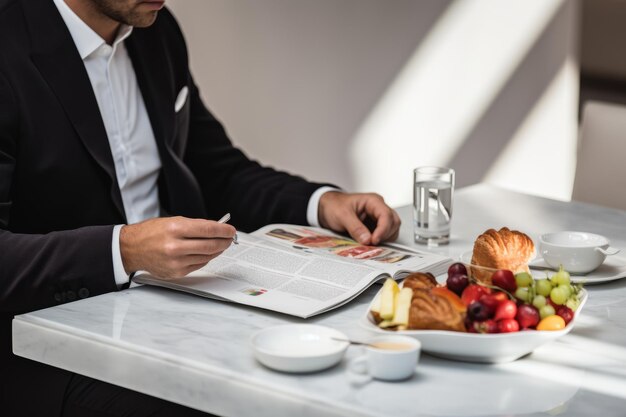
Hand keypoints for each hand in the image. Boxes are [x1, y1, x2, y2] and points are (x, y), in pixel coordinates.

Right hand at [120, 216, 235, 278]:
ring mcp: (176, 261)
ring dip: (217, 250)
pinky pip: (199, 265)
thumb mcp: (172, 221)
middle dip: (224, 241)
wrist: (131, 249)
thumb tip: (216, 228)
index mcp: (175, 228)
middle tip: (230, 238)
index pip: (208, 229)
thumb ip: (195, 225)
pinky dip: (206, 258)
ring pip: (207, 256)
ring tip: (221, 244)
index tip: (231, 230)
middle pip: (210, 245)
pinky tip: (208, 253)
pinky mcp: (176, 272)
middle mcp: (175, 246)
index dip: (223, 230)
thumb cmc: (151, 233)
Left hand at [318, 191, 400, 244]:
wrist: (327, 208)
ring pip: (392, 230)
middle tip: (372, 244)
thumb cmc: (334, 206)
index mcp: (373, 201)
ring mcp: (378, 218)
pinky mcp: (375, 227)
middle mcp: (378, 209)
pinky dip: (380, 241)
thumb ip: (355, 227)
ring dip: (384, 239)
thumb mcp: (342, 215)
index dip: (383, 229)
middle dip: (385, 235)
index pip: (386, 215)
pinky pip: (384, 235)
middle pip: (393, 222)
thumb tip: (367, 240)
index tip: (375, 240)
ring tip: (370, 244)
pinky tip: (370, 244)